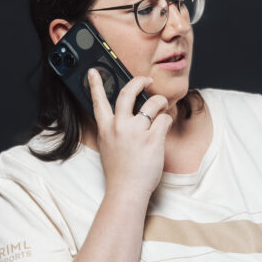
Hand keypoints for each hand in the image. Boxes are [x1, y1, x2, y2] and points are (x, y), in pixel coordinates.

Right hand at [87, 69, 172, 197]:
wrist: (126, 190)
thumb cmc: (119, 172)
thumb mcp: (108, 147)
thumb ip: (113, 130)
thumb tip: (126, 117)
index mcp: (106, 128)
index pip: (98, 101)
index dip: (95, 84)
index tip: (94, 71)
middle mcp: (120, 126)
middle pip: (129, 92)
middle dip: (139, 81)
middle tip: (146, 80)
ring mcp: (137, 132)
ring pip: (153, 103)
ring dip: (160, 102)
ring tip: (162, 107)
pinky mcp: (153, 139)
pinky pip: (165, 119)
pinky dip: (167, 121)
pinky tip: (165, 128)